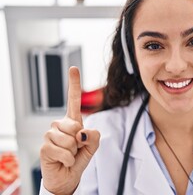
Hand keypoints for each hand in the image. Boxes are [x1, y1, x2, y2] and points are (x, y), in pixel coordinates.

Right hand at [40, 67, 99, 193]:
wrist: (67, 177)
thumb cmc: (79, 158)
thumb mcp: (92, 146)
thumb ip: (93, 136)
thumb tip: (80, 132)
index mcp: (73, 121)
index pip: (73, 100)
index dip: (74, 84)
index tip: (73, 68)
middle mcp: (59, 125)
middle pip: (75, 124)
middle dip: (80, 140)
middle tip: (76, 148)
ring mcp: (50, 135)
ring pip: (69, 139)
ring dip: (73, 151)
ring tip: (69, 155)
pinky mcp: (44, 147)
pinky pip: (63, 151)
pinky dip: (68, 159)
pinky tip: (64, 161)